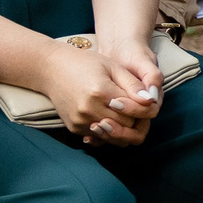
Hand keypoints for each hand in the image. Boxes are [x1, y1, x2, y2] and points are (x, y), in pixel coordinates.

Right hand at [44, 39, 158, 148]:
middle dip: (136, 120)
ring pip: (114, 137)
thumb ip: (133, 85)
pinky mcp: (74, 128)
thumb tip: (151, 101)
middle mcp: (88, 110)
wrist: (52, 69)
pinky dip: (109, 132)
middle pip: (126, 127)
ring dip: (124, 129)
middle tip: (138, 109)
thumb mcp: (113, 67)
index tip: (146, 103)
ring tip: (126, 115)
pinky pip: (99, 138)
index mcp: (101, 92)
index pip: (134, 112)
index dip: (145, 109)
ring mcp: (80, 121)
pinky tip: (111, 119)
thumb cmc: (86, 63)